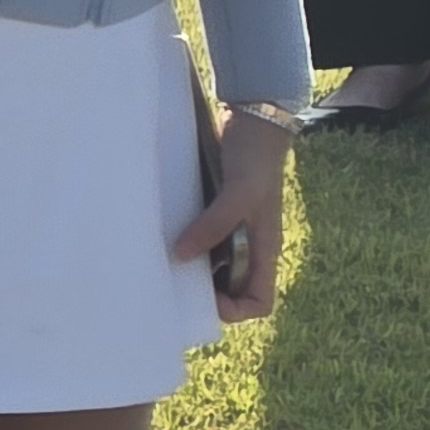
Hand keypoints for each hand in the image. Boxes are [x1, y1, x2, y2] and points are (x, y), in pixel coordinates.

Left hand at [174, 102, 290, 323]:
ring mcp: (232, 230)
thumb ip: (214, 224)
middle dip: (206, 293)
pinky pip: (200, 240)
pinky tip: (164, 234)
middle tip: (175, 281)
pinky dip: (184, 242)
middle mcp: (250, 246)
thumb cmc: (255, 159)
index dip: (235, 309)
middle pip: (231, 290)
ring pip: (213, 267)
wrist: (253, 119)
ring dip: (192, 268)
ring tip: (164, 260)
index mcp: (265, 249)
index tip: (206, 295)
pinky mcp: (215, 213)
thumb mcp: (239, 193)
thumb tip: (182, 254)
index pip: (259, 301)